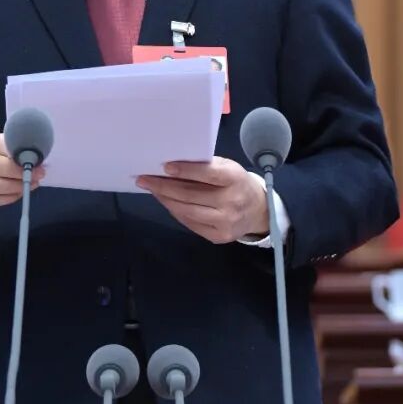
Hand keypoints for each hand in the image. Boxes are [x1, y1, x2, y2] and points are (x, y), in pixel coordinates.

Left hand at [136, 158, 269, 243]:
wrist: (258, 210)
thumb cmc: (236, 182)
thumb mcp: (228, 167)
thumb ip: (205, 166)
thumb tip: (172, 167)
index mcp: (235, 178)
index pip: (208, 174)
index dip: (185, 170)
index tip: (164, 167)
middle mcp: (231, 201)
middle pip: (191, 195)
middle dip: (164, 186)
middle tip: (144, 179)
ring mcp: (225, 222)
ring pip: (187, 211)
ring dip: (165, 200)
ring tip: (152, 190)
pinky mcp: (219, 236)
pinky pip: (190, 223)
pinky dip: (175, 211)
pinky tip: (167, 202)